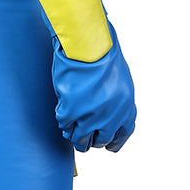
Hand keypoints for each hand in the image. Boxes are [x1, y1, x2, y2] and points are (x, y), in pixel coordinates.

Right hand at [52, 15, 136, 152]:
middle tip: (84, 138)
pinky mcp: (71, 112)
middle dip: (91, 141)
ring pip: (81, 140)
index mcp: (126, 108)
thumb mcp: (119, 81)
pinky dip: (64, 123)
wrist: (89, 44)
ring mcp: (91, 117)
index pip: (121, 135)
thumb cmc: (104, 56)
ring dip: (75, 137)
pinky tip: (63, 115)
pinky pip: (65, 126)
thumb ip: (116, 102)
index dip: (113, 142)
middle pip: (100, 140)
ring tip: (71, 132)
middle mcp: (111, 117)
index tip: (107, 145)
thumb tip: (108, 116)